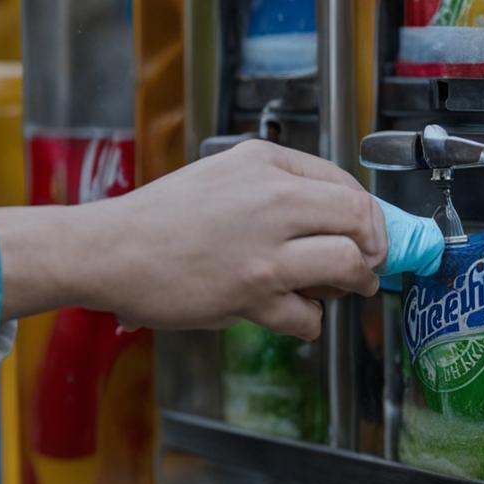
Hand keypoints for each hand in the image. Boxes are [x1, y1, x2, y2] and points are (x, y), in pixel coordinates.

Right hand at [0, 140, 386, 340]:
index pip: (346, 184)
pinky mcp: (252, 291)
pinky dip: (309, 321)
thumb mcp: (223, 175)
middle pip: (360, 219)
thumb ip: (276, 187)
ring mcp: (264, 247)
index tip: (370, 234)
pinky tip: (293, 314)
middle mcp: (272, 198)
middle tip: (369, 265)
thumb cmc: (161, 217)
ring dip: (356, 282)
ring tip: (345, 289)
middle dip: (375, 248)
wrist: (109, 249)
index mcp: (265, 163)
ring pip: (349, 264)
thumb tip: (333, 217)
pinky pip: (308, 314)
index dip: (369, 216)